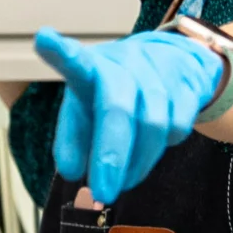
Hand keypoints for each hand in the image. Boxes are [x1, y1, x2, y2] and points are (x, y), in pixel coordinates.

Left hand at [33, 27, 224, 204]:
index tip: (44, 40)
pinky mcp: (188, 85)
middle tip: (102, 192)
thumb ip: (73, 140)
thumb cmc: (115, 91)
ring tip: (124, 182)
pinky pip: (177, 127)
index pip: (74, 60)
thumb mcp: (86, 109)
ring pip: (152, 124)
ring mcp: (158, 72)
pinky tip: (149, 152)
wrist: (175, 61)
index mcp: (90, 68)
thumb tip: (72, 172)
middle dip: (110, 155)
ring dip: (137, 164)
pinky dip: (161, 149)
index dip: (60, 52)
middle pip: (116, 107)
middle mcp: (124, 63)